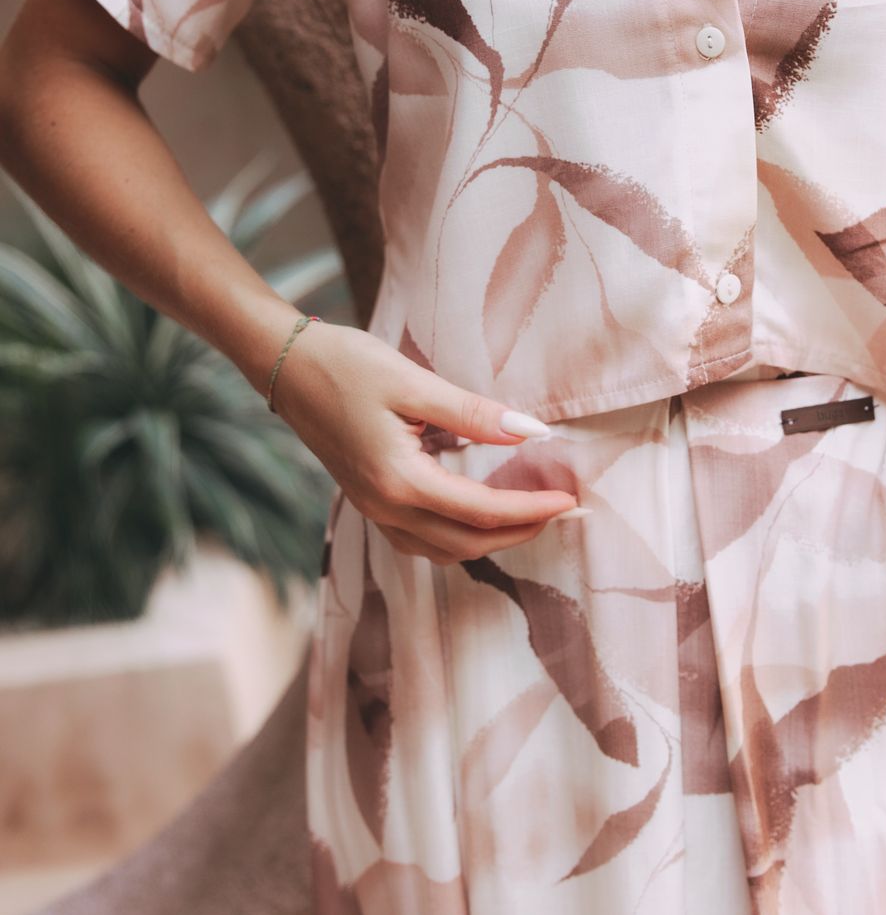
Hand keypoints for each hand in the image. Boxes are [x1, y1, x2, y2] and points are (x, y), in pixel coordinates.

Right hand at [265, 320, 578, 563]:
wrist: (286, 366)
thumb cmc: (346, 365)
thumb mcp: (414, 383)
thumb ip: (474, 413)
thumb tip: (533, 431)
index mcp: (399, 481)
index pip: (482, 511)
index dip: (531, 509)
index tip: (571, 500)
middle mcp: (385, 507)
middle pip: (467, 542)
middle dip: (520, 533)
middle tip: (564, 512)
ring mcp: (373, 509)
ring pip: (443, 549)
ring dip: (491, 540)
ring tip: (531, 516)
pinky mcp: (369, 500)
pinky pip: (421, 539)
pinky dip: (458, 536)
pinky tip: (478, 515)